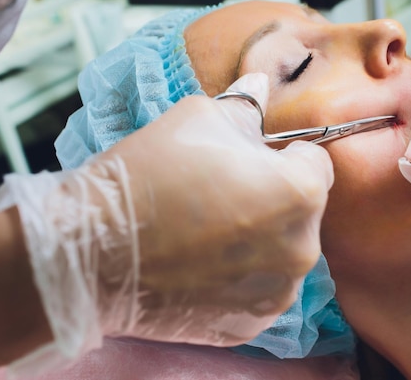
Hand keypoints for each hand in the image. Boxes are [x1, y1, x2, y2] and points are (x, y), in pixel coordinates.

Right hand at [0, 73, 333, 370]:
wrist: (93, 250)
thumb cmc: (150, 173)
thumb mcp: (199, 118)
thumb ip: (245, 107)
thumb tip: (262, 86)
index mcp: (301, 193)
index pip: (317, 163)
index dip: (286, 153)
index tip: (254, 156)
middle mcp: (302, 249)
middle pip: (302, 210)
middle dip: (275, 196)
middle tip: (224, 191)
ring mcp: (277, 292)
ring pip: (283, 251)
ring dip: (261, 238)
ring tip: (209, 231)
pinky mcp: (250, 323)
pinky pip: (259, 287)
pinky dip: (241, 275)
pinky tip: (202, 265)